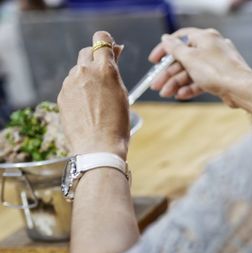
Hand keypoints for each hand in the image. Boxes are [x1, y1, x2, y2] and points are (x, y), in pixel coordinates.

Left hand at [58, 31, 129, 159]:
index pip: (101, 39)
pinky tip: (86, 107)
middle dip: (95, 58)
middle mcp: (85, 71)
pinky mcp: (61, 96)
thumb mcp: (122, 93)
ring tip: (96, 99)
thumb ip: (114, 71)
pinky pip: (70, 86)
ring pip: (77, 70)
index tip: (110, 50)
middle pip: (86, 52)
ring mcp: (70, 84)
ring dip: (86, 77)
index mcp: (105, 69)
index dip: (106, 42)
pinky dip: (78, 91)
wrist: (98, 147)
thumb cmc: (117, 123)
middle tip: (104, 74)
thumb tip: (113, 53)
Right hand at [148, 28, 251, 106]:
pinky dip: (190, 88)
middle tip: (156, 85)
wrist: (241, 89)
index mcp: (205, 38)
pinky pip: (201, 81)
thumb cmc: (218, 70)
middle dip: (168, 74)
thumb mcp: (190, 58)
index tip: (153, 61)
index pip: (180, 39)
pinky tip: (180, 96)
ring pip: (191, 72)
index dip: (164, 49)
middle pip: (184, 59)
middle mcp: (211, 48)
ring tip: (166, 94)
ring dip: (177, 83)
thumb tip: (166, 39)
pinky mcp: (219, 78)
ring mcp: (216, 64)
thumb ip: (175, 49)